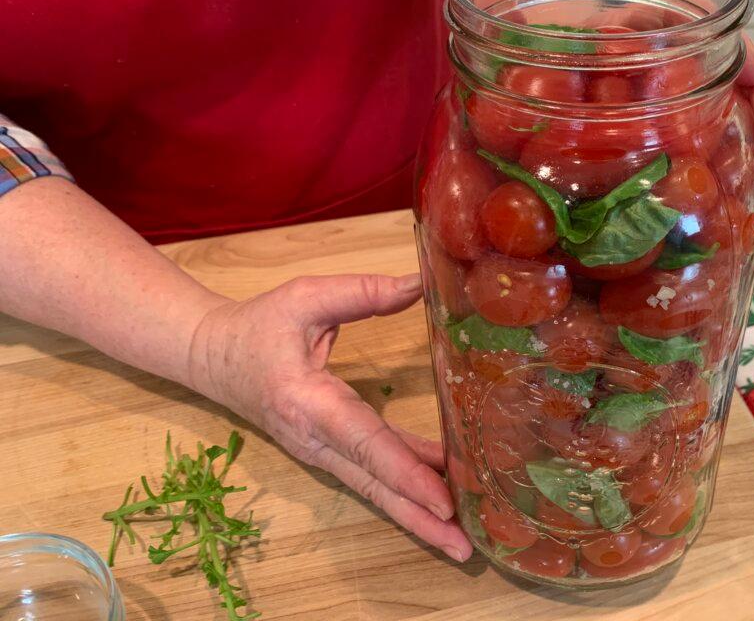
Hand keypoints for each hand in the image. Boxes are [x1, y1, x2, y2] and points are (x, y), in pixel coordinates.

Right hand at [187, 273, 472, 561]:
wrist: (211, 357)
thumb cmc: (259, 326)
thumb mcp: (306, 297)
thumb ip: (363, 292)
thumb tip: (420, 284)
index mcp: (308, 402)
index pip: (364, 441)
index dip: (405, 470)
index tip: (442, 498)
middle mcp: (315, 439)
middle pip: (375, 484)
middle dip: (420, 517)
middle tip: (466, 546)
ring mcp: (321, 453)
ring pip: (375, 489)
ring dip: (417, 516)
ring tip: (462, 541)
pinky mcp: (330, 453)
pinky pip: (373, 474)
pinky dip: (407, 489)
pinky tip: (445, 495)